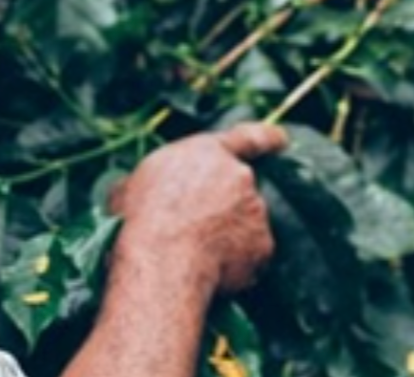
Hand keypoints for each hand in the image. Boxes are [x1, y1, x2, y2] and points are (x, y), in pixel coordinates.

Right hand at [109, 122, 286, 295]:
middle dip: (225, 207)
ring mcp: (255, 211)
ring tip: (194, 257)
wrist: (162, 260)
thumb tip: (138, 193)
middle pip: (239, 189)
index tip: (283, 139)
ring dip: (229, 238)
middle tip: (195, 232)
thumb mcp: (130, 187)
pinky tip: (212, 275)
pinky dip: (239, 266)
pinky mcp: (263, 246)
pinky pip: (252, 257)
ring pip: (246, 225)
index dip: (266, 137)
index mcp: (207, 152)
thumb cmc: (138, 219)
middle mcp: (239, 176)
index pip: (246, 137)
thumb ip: (151, 183)